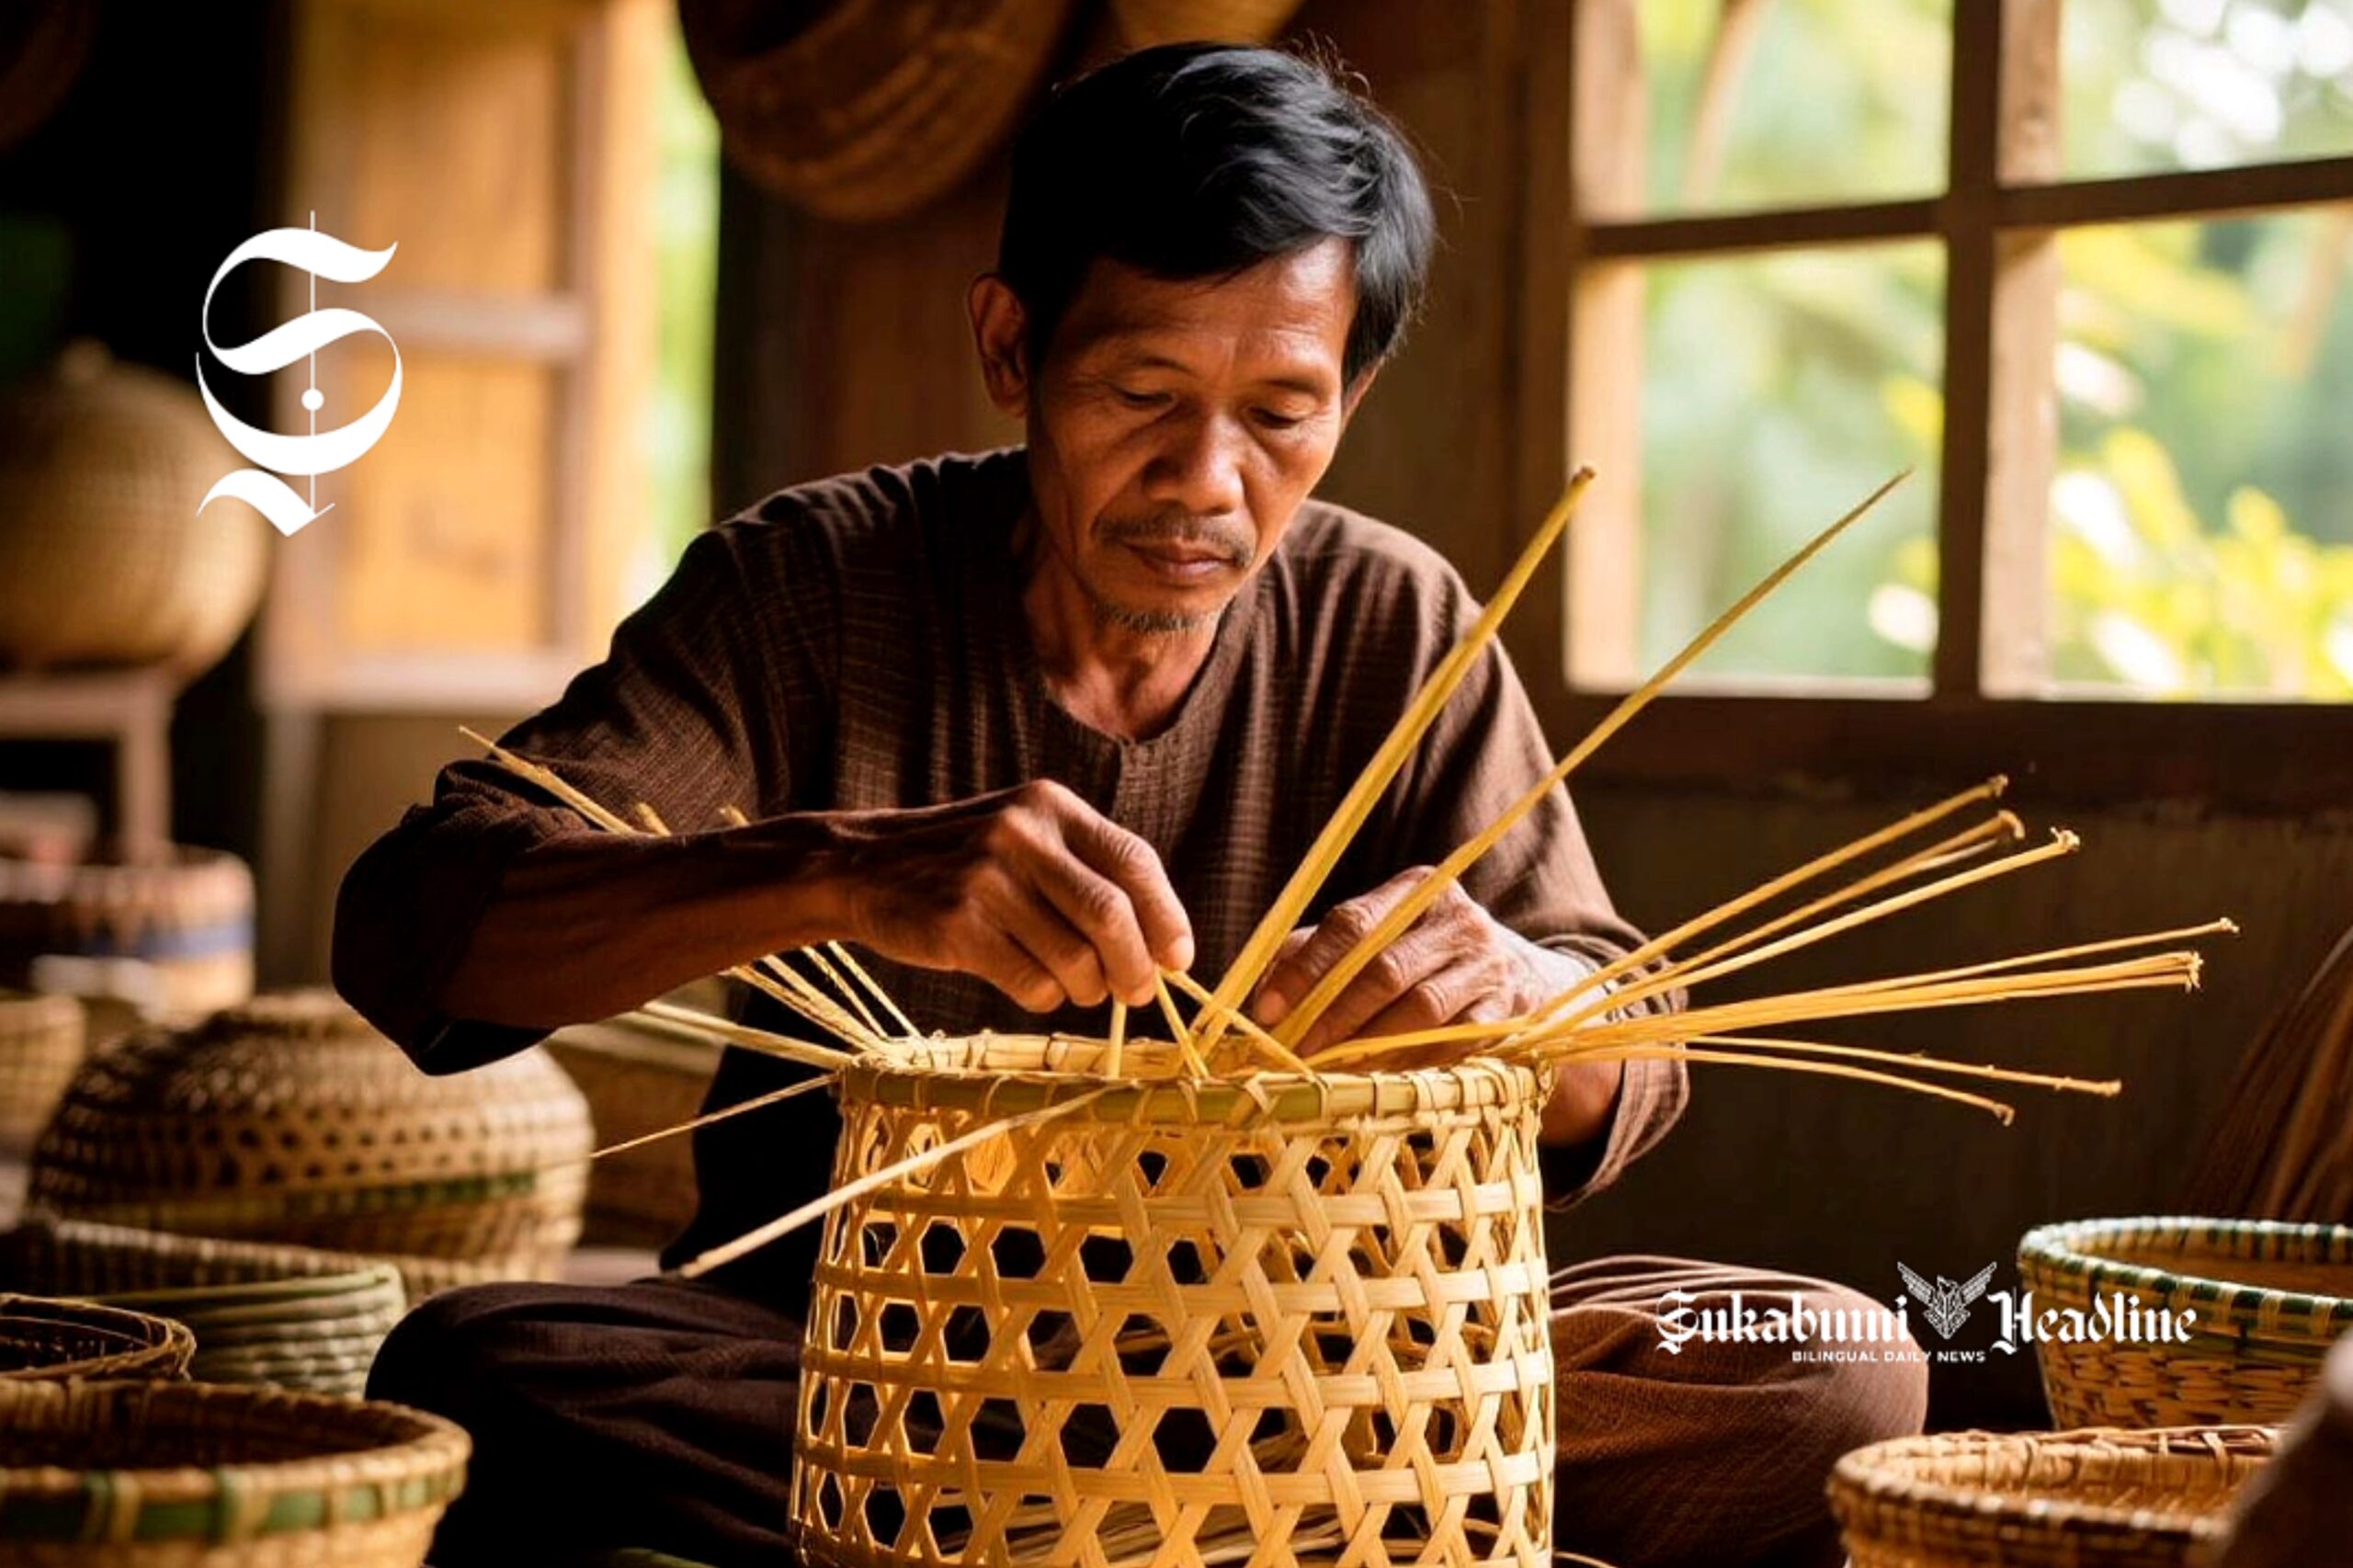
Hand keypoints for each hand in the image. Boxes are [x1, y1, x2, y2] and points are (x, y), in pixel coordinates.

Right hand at [829, 780, 1192, 1011]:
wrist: (863, 866)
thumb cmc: (965, 864)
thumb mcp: (1026, 838)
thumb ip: (1088, 872)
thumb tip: (1164, 945)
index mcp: (1050, 807)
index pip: (1135, 862)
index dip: (1167, 917)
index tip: (1179, 958)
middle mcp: (1022, 835)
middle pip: (1111, 916)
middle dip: (1136, 967)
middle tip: (1136, 992)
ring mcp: (986, 879)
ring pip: (1074, 958)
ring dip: (1088, 989)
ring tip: (1078, 988)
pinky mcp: (957, 924)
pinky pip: (1031, 982)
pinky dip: (1045, 998)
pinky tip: (1033, 986)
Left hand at [1249, 866, 1547, 1057]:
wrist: (1517, 976)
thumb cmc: (1421, 957)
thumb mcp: (1375, 940)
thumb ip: (1314, 955)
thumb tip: (1260, 1001)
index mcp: (1415, 889)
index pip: (1353, 923)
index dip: (1306, 968)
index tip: (1270, 1009)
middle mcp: (1457, 919)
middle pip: (1385, 969)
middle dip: (1334, 1015)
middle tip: (1298, 1051)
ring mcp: (1488, 964)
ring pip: (1421, 1010)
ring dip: (1371, 1045)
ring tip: (1333, 1070)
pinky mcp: (1508, 1009)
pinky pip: (1455, 1043)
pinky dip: (1415, 1063)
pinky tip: (1384, 1077)